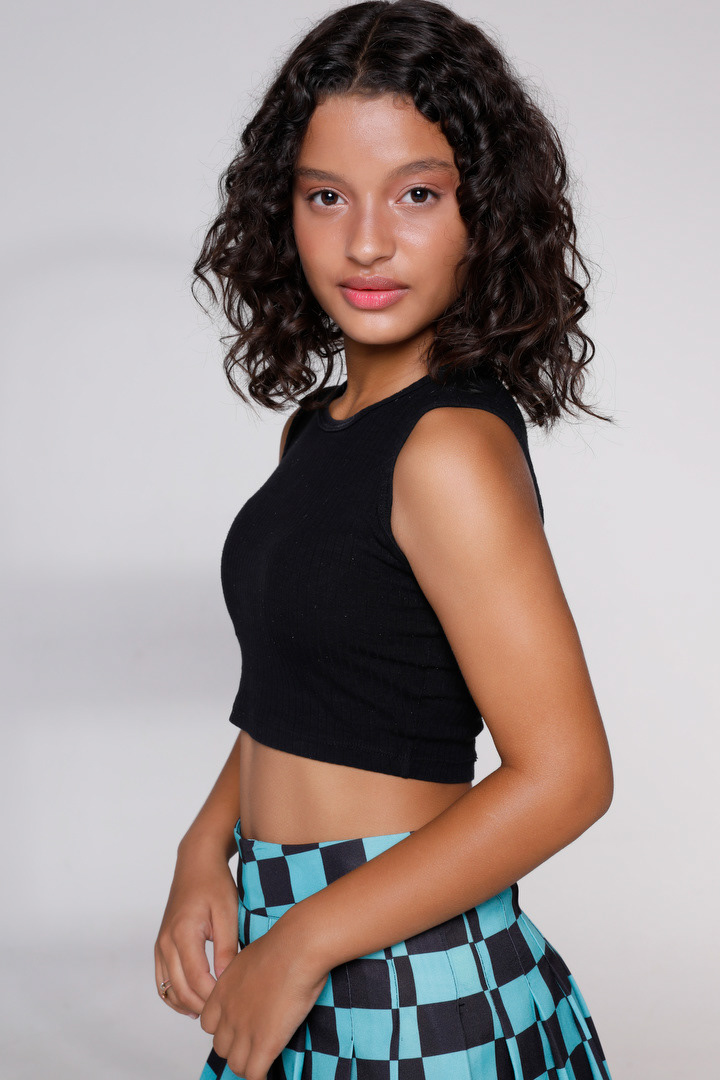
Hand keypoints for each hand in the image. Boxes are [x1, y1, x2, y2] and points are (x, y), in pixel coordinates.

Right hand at [154, 845, 239, 1017]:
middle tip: (225, 1012)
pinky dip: (174, 996)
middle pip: (180, 989)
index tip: (232, 1002)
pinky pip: (161, 980)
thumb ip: (227, 948)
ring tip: (210, 1011)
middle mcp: (165, 942)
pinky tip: (192, 1004)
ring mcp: (160, 945)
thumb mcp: (228, 913)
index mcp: (183, 933)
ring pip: (167, 989)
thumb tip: (226, 981)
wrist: (196, 863)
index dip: (213, 996)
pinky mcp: (160, 946)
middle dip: (202, 1005)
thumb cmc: (215, 884)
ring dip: (187, 1004)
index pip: (196, 979)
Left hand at [199, 910, 328, 1079]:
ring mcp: (245, 1030)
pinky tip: (271, 1067)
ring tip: (264, 1057)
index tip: (240, 1025)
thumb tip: (254, 984)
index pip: (208, 1024)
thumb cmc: (284, 945)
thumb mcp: (251, 958)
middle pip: (221, 1047)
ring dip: (249, 1063)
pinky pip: (254, 1074)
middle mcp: (228, 1013)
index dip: (225, 1027)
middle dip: (236, 1046)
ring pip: (236, 1065)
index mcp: (223, 991)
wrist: (297, 947)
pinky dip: (261, 1075)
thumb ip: (244, 978)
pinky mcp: (265, 1043)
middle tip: (256, 1041)